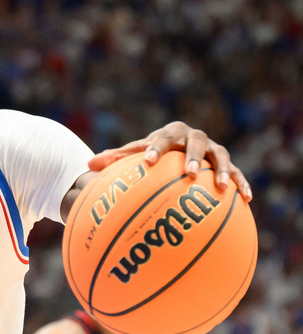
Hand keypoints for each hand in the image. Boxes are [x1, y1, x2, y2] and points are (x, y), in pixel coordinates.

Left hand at [88, 121, 251, 200]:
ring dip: (220, 169)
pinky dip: (242, 184)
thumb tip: (88, 165)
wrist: (179, 148)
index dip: (155, 148)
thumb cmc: (153, 154)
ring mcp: (213, 150)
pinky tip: (246, 200)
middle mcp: (194, 138)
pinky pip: (237, 174)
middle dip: (191, 155)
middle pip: (195, 142)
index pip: (160, 139)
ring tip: (219, 185)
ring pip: (220, 156)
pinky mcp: (226, 165)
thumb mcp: (136, 156)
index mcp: (169, 134)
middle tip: (186, 172)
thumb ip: (115, 159)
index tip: (148, 161)